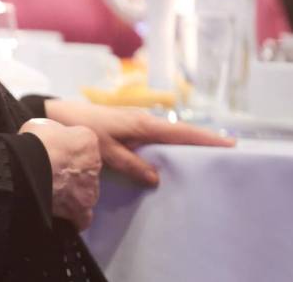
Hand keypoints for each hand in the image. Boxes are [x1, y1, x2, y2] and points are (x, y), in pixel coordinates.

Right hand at [19, 117, 101, 229]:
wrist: (28, 166)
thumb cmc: (34, 142)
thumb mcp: (42, 124)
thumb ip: (54, 132)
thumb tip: (51, 139)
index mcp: (88, 141)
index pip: (83, 144)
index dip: (68, 149)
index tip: (55, 152)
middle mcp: (95, 165)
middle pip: (87, 169)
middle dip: (73, 172)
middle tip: (52, 172)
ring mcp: (90, 189)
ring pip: (86, 192)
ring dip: (74, 193)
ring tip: (54, 193)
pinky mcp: (80, 210)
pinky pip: (82, 217)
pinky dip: (74, 217)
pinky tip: (62, 214)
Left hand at [44, 99, 234, 185]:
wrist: (61, 113)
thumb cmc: (84, 129)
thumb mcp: (107, 152)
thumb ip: (131, 164)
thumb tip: (157, 178)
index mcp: (143, 124)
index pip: (182, 132)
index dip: (207, 139)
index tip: (231, 144)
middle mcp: (145, 120)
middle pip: (182, 132)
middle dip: (205, 141)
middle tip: (230, 155)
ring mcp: (139, 122)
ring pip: (171, 135)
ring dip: (189, 144)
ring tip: (209, 159)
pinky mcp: (132, 126)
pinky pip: (159, 137)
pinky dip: (172, 145)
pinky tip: (176, 158)